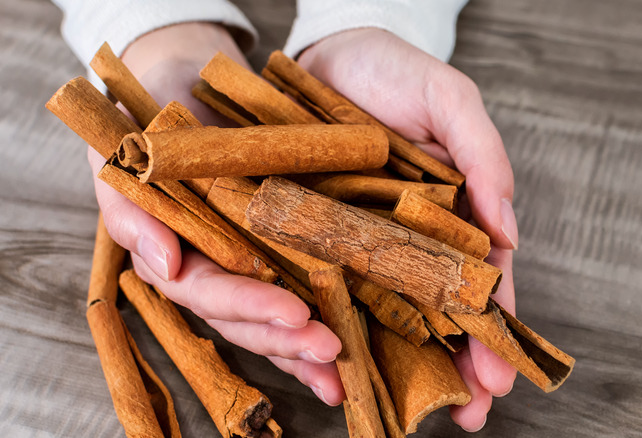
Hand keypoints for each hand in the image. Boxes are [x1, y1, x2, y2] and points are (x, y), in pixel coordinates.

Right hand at [87, 22, 344, 405]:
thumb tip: (168, 265)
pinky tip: (350, 351)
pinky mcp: (278, 252)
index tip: (292, 312)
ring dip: (304, 346)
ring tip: (341, 361)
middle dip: (285, 339)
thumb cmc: (147, 136)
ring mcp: (247, 266)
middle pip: (245, 321)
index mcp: (177, 261)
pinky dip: (322, 318)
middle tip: (328, 348)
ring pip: (272, 319)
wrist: (178, 98)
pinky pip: (300, 290)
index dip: (248, 305)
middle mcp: (214, 273)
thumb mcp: (124, 165)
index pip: (209, 294)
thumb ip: (130, 214)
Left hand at [298, 28, 518, 431]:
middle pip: (438, 313)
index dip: (494, 329)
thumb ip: (484, 155)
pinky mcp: (311, 240)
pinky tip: (339, 367)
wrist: (322, 56)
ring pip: (383, 314)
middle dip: (457, 364)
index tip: (500, 376)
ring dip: (400, 362)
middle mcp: (408, 240)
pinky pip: (323, 292)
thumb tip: (507, 231)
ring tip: (408, 404)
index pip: (481, 282)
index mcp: (451, 216)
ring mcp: (360, 244)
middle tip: (468, 413)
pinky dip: (333, 329)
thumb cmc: (392, 73)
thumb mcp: (447, 99)